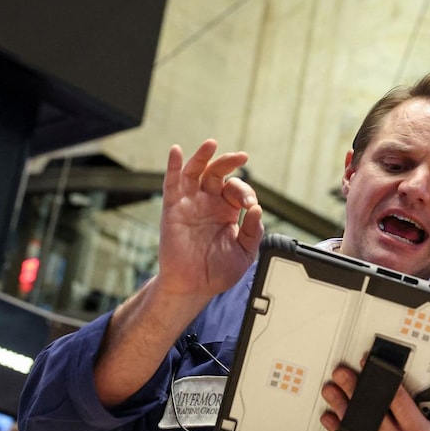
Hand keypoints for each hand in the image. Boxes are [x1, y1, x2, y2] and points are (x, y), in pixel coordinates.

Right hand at [156, 139, 263, 300]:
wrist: (194, 287)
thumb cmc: (218, 271)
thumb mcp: (245, 252)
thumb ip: (253, 231)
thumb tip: (257, 209)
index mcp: (227, 211)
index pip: (237, 190)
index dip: (246, 193)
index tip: (250, 207)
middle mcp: (209, 203)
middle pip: (217, 173)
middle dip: (229, 163)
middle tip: (241, 156)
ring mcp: (190, 203)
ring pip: (195, 172)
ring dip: (203, 156)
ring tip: (211, 144)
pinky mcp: (173, 208)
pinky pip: (172, 183)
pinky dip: (172, 165)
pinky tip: (176, 151)